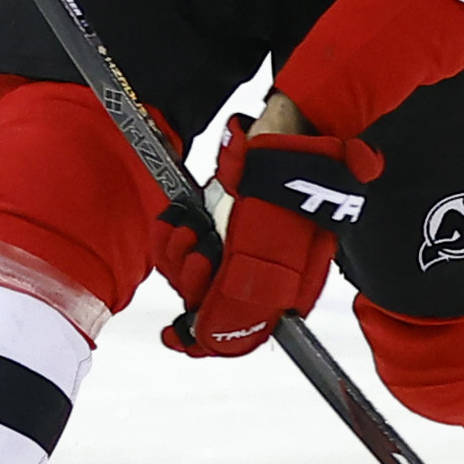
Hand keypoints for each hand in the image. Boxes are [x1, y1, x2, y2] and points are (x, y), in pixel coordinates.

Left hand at [149, 111, 385, 358]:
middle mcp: (259, 271)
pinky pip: (179, 242)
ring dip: (177, 254)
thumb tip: (212, 337)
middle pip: (205, 303)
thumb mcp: (269, 242)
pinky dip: (171, 234)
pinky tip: (180, 222)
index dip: (205, 337)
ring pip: (187, 272)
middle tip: (199, 255)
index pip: (237, 333)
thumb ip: (243, 294)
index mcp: (283, 287)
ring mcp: (236, 245)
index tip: (180, 332)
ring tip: (189, 231)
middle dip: (190, 283)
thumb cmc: (291, 178)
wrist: (291, 126)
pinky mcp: (216, 220)